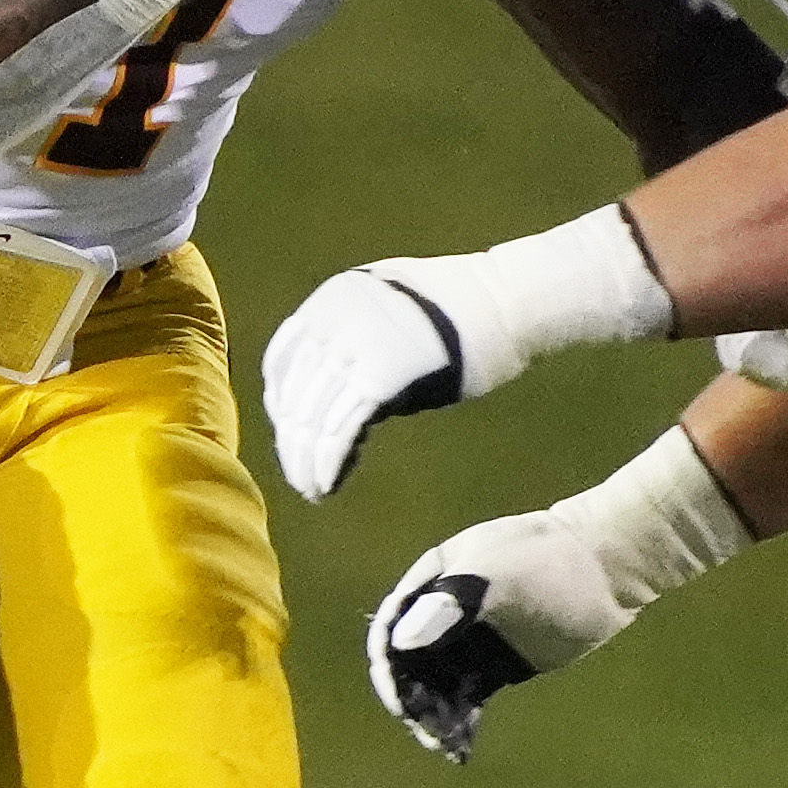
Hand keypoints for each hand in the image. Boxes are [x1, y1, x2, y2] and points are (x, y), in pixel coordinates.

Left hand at [262, 265, 470, 502]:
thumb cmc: (460, 310)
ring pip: (312, 416)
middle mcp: (333, 317)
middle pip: (295, 394)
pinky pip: (341, 429)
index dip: (281, 405)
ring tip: (313, 490)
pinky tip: (328, 484)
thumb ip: (353, 342)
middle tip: (299, 478)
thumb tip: (326, 399)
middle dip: (293, 443)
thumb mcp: (389, 309)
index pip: (282, 359)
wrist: (506, 301)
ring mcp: (355, 344)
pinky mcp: (380, 376)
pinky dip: (330, 461)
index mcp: (331, 298)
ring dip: (307, 460)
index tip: (292, 437)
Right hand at [367, 510, 635, 762]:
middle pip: (409, 660)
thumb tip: (403, 640)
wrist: (604, 571)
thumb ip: (453, 603)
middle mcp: (444, 611)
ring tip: (443, 744)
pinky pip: (465, 697)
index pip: (393, 623)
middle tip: (424, 729)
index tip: (399, 699)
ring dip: (432, 714)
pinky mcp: (495, 665)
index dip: (388, 663)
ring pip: (435, 683)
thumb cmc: (549, 561)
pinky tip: (460, 746)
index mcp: (435, 578)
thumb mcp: (499, 575)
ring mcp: (470, 640)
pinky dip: (458, 721)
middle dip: (409, 696)